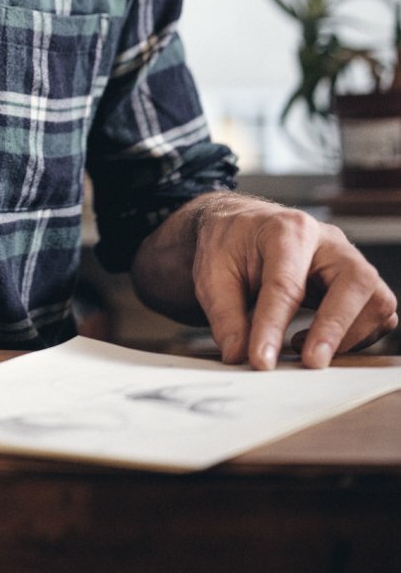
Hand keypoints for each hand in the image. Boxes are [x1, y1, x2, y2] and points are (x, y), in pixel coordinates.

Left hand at [192, 194, 398, 368]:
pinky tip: (318, 342)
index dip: (273, 326)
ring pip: (376, 298)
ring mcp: (347, 259)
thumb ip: (225, 315)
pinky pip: (378, 313)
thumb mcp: (211, 274)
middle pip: (355, 280)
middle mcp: (327, 240)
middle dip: (336, 327)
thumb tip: (238, 355)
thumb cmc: (229, 245)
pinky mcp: (356, 282)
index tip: (261, 361)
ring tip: (303, 348)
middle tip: (309, 362)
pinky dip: (357, 335)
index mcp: (286, 229)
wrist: (241, 227)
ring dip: (349, 334)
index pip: (286, 283)